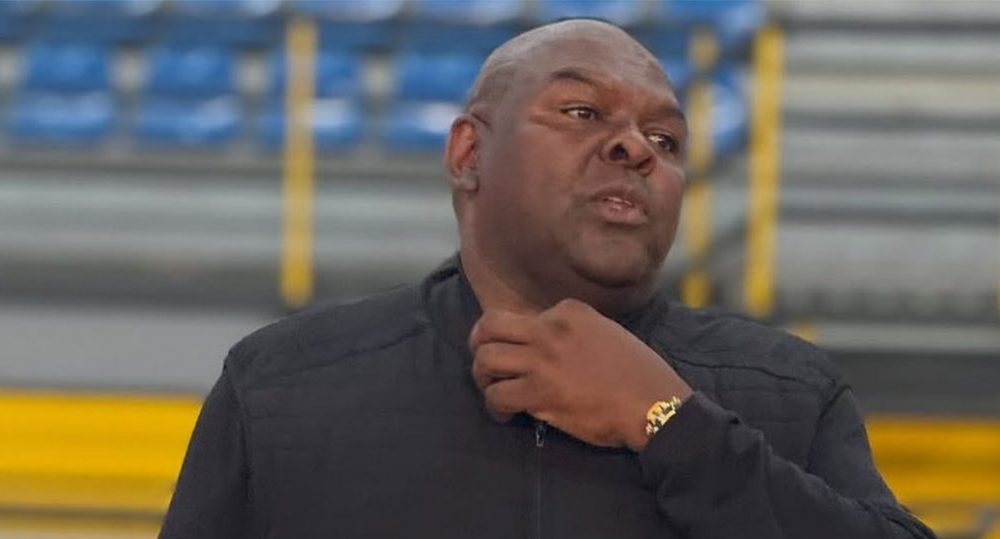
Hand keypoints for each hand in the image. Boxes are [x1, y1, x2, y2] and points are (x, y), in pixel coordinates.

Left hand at [469, 298, 691, 451]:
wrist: (654, 403)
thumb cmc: (638, 374)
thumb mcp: (606, 332)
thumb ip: (574, 331)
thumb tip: (546, 347)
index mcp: (568, 311)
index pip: (521, 315)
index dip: (512, 336)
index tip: (520, 355)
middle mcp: (550, 328)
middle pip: (489, 325)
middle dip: (478, 345)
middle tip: (486, 365)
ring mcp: (542, 359)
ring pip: (485, 359)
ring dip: (483, 378)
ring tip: (494, 391)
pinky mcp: (539, 392)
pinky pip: (496, 394)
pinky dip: (494, 406)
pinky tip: (505, 414)